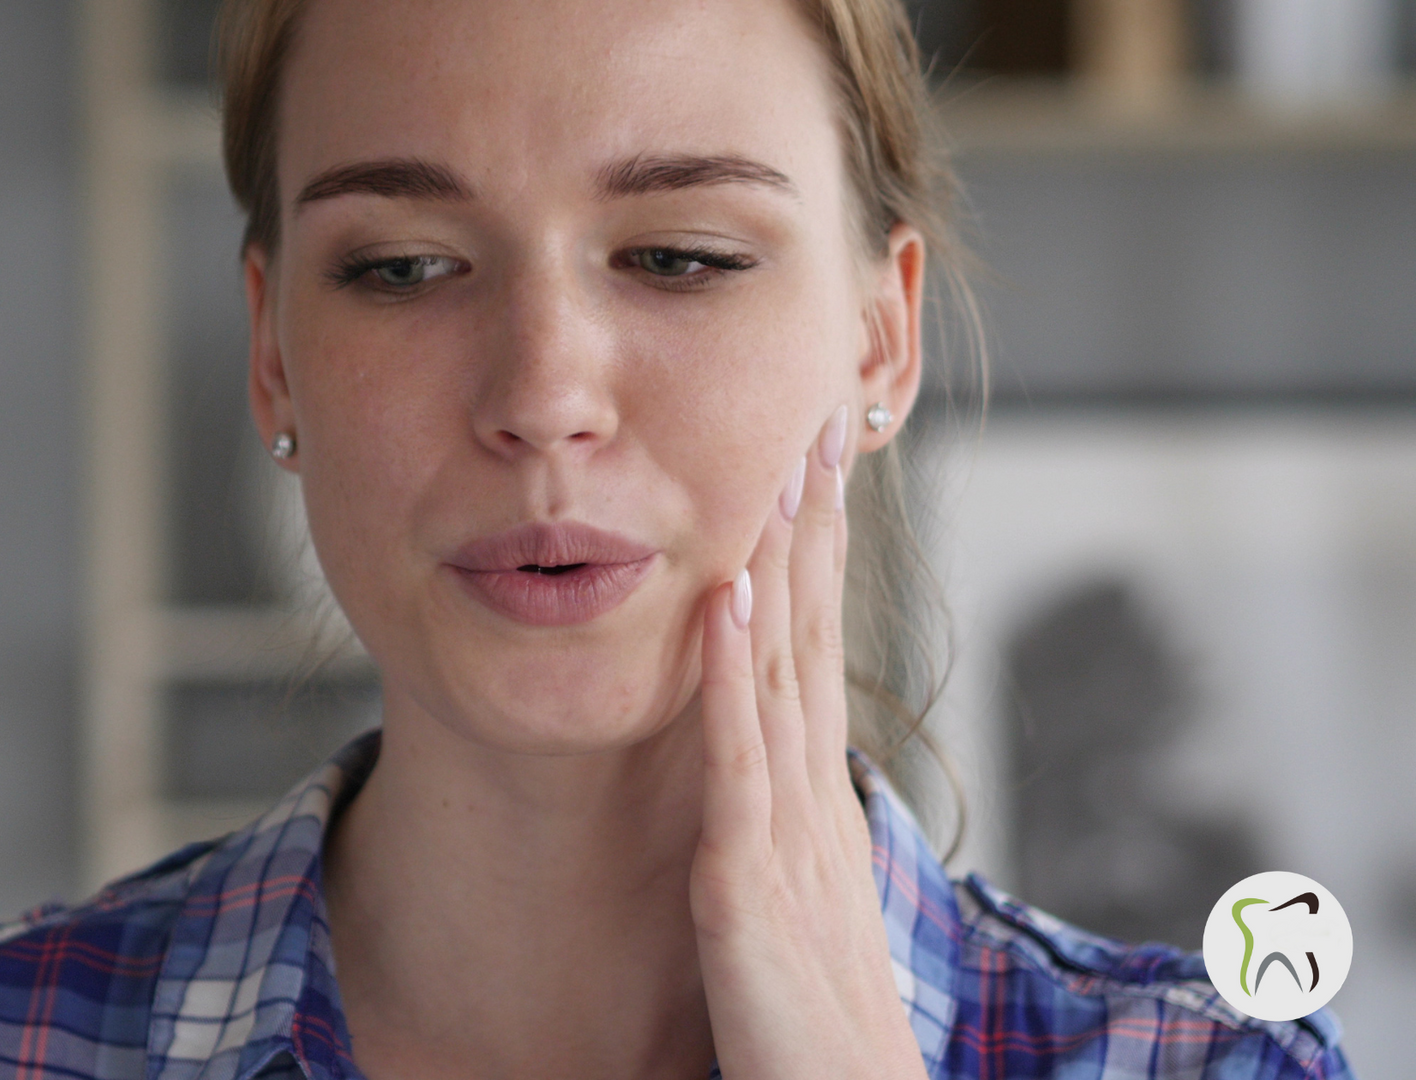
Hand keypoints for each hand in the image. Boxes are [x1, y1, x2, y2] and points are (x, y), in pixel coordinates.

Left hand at [689, 404, 927, 1079]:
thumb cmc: (818, 1032)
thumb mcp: (796, 912)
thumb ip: (778, 838)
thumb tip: (762, 774)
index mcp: (816, 805)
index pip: (817, 654)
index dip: (817, 558)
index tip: (816, 469)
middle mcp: (812, 803)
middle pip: (815, 638)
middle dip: (814, 528)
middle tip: (819, 419)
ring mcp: (785, 839)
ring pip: (783, 672)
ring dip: (782, 563)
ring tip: (779, 465)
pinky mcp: (748, 887)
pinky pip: (739, 762)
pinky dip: (731, 673)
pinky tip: (729, 595)